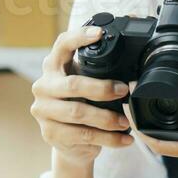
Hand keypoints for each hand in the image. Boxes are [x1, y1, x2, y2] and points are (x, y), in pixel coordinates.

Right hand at [30, 24, 132, 164]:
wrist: (71, 144)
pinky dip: (108, 138)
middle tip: (123, 90)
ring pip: (78, 112)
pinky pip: (83, 135)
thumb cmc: (83, 106)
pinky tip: (124, 139)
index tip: (100, 34)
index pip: (62, 45)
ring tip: (126, 122)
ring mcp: (44, 111)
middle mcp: (44, 86)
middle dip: (102, 88)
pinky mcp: (51, 133)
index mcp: (53, 67)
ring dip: (107, 118)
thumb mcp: (88, 85)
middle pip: (73, 85)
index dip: (79, 37)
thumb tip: (133, 54)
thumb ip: (101, 71)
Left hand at [130, 65, 177, 177]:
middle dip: (144, 122)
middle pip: (162, 143)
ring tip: (143, 101)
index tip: (126, 105)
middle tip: (129, 96)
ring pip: (175, 142)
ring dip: (159, 125)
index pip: (158, 143)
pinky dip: (175, 127)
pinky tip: (172, 110)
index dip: (138, 125)